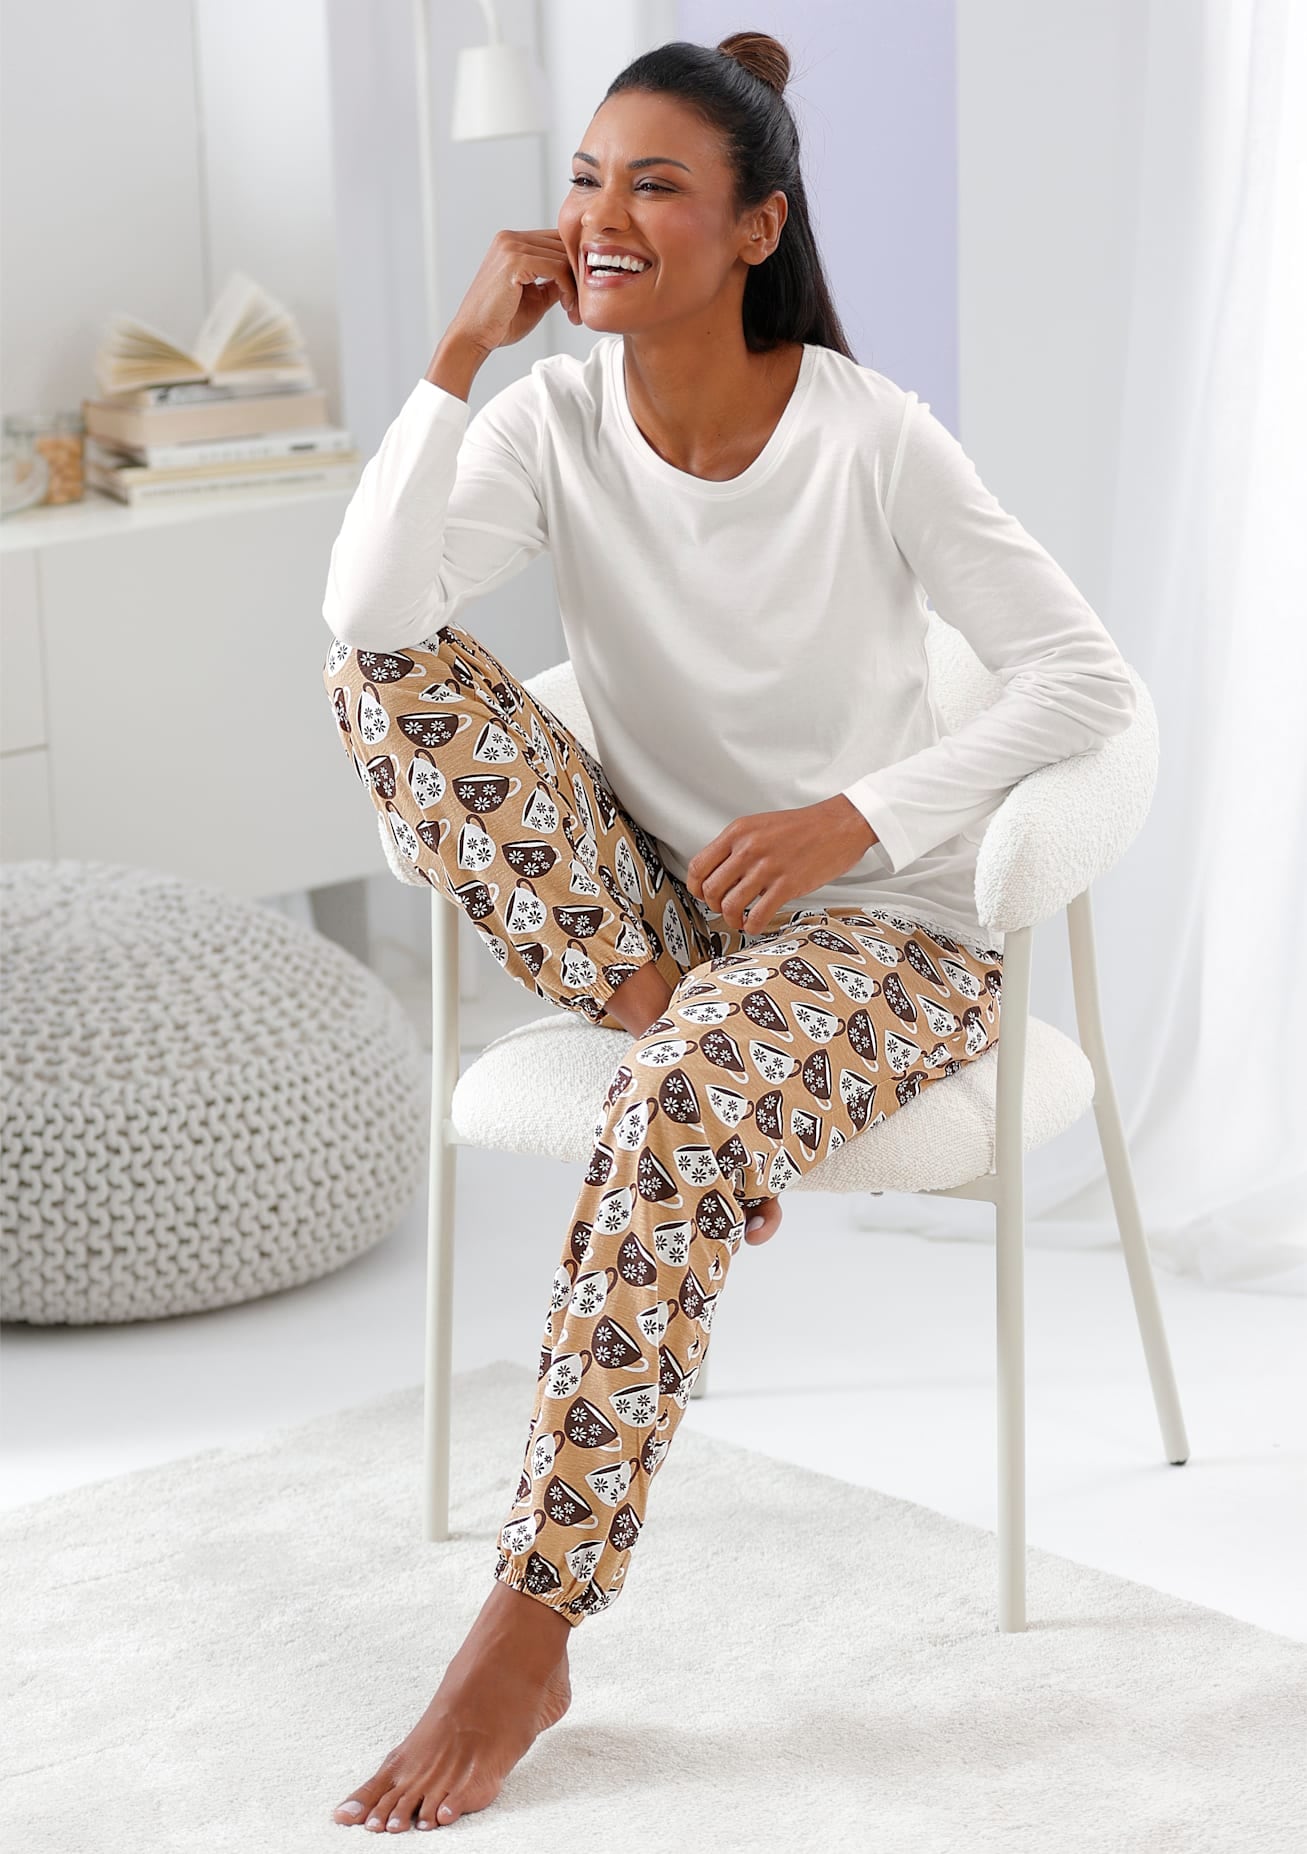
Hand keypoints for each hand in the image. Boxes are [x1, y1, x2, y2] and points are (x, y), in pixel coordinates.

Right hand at [446, 228, 581, 356]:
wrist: (474, 336)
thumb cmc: (500, 322)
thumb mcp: (535, 298)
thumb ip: (554, 283)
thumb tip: (577, 278)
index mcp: (512, 242)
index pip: (556, 241)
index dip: (573, 266)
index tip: (579, 295)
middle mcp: (510, 238)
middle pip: (562, 245)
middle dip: (577, 276)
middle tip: (580, 307)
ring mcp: (511, 246)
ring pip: (563, 257)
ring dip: (575, 286)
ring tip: (572, 311)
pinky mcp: (515, 261)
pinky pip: (556, 268)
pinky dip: (568, 288)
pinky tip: (566, 306)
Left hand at [684, 795, 878, 934]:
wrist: (841, 824)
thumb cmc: (805, 827)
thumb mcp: (761, 825)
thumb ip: (738, 846)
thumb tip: (720, 874)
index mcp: (738, 832)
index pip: (698, 866)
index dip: (696, 887)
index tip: (703, 895)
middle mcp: (749, 848)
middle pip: (711, 890)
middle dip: (714, 906)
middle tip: (725, 908)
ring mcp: (767, 867)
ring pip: (730, 906)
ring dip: (732, 919)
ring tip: (740, 919)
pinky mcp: (787, 885)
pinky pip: (758, 915)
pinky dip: (752, 926)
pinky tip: (756, 924)